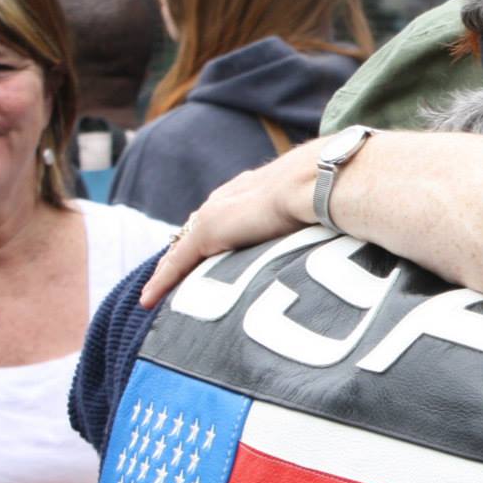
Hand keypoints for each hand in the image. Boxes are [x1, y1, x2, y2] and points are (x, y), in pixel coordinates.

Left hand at [141, 144, 324, 306]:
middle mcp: (227, 199)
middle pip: (197, 230)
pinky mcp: (206, 232)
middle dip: (185, 252)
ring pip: (182, 248)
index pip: (225, 215)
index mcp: (253, 190)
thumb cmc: (328, 193)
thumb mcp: (316, 209)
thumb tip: (336, 233)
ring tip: (156, 292)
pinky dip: (161, 282)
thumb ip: (313, 219)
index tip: (212, 250)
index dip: (216, 234)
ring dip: (170, 270)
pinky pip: (176, 263)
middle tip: (173, 274)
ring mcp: (215, 215)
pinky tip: (147, 301)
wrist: (316, 181)